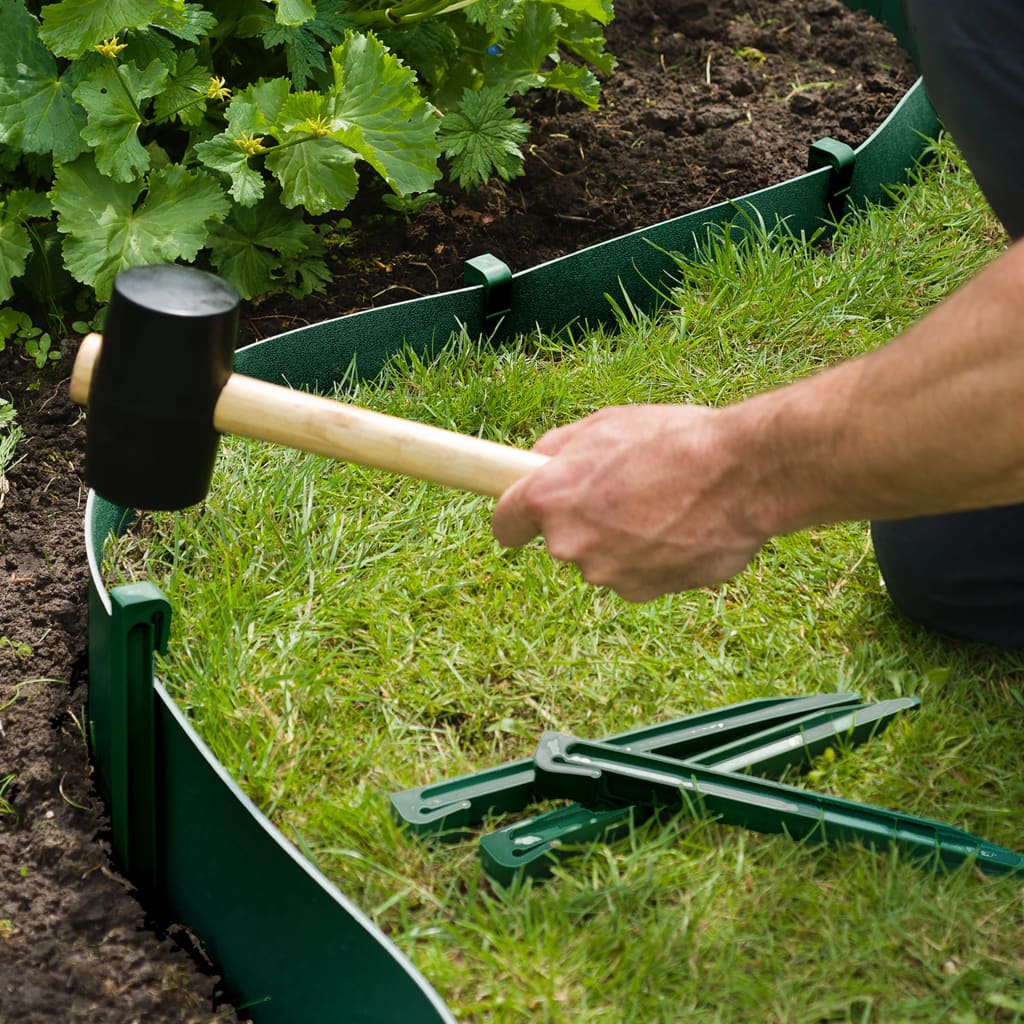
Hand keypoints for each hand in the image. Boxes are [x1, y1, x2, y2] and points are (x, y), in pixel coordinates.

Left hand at [492, 404, 772, 600]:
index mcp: (549, 498)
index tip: (526, 516)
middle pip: (561, 541)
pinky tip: (682, 527)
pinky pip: (636, 574)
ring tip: (664, 504)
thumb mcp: (605, 424)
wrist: (742, 475)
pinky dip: (653, 557)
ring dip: (622, 540)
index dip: (516, 518)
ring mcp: (606, 574)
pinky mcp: (642, 592)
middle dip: (584, 521)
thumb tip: (534, 462)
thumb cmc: (673, 441)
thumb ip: (557, 448)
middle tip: (625, 490)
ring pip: (602, 559)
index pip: (504, 525)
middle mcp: (569, 544)